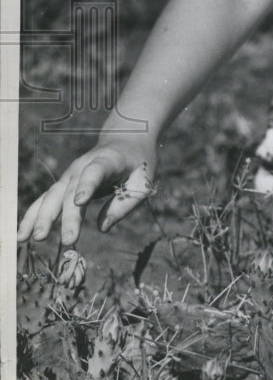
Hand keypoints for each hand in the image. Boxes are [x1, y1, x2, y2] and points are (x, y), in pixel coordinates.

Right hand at [17, 133, 157, 246]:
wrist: (124, 139)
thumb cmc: (138, 162)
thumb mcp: (144, 180)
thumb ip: (125, 204)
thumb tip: (102, 228)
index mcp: (108, 160)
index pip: (96, 171)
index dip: (88, 185)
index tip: (81, 202)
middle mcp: (84, 166)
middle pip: (71, 190)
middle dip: (66, 216)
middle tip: (67, 240)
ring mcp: (70, 174)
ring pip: (52, 195)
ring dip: (40, 217)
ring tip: (30, 239)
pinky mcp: (63, 184)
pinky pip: (46, 200)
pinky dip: (32, 216)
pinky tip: (22, 235)